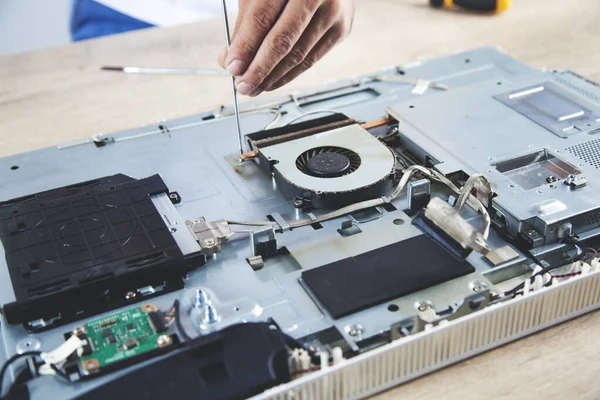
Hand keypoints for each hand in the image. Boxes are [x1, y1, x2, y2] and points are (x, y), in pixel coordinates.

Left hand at [218, 0, 354, 96]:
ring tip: (254, 87)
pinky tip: (273, 82)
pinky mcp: (341, 28)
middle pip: (283, 40)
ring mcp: (333, 10)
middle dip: (259, 69)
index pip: (262, 17)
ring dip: (272, 77)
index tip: (232, 68)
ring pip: (298, 54)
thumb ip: (245, 25)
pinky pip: (311, 59)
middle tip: (243, 85)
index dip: (245, 46)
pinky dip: (289, 75)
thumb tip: (230, 61)